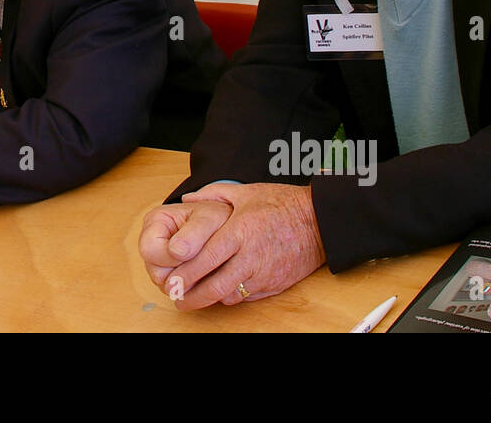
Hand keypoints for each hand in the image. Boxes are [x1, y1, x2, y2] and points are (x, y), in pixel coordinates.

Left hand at [149, 183, 325, 309]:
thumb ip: (212, 194)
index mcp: (240, 232)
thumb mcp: (245, 192)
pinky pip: (246, 297)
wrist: (320, 221)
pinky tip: (219, 292)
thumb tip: (187, 199)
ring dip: (209, 299)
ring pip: (230, 295)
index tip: (170, 279)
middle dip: (191, 295)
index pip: (206, 259)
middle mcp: (251, 256)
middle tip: (175, 296)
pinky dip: (230, 297)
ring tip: (192, 297)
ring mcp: (263, 274)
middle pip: (215, 285)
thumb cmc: (282, 204)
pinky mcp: (274, 285)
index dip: (185, 273)